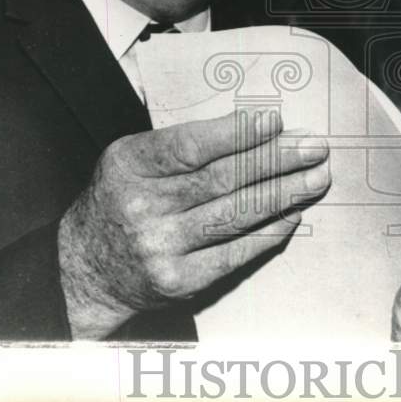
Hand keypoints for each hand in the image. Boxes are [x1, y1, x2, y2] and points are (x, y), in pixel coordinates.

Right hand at [58, 110, 330, 338]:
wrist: (84, 268)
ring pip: (236, 215)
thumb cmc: (121, 200)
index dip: (238, 133)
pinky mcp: (178, 280)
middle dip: (278, 160)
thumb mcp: (131, 158)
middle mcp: (142, 206)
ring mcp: (160, 247)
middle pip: (224, 179)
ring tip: (316, 178)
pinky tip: (292, 214)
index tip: (276, 121)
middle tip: (315, 148)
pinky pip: (234, 253)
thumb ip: (180, 143)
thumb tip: (253, 128)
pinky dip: (268, 232)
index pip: (192, 146)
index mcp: (130, 165)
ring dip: (285, 194)